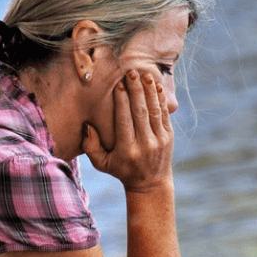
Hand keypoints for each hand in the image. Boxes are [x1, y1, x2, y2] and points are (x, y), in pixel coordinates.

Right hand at [83, 70, 173, 191]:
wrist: (150, 183)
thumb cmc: (121, 170)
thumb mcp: (101, 163)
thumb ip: (90, 146)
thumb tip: (88, 125)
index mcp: (127, 150)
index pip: (124, 121)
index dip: (122, 102)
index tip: (118, 85)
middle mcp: (145, 144)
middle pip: (140, 112)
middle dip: (136, 91)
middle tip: (131, 73)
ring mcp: (159, 140)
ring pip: (154, 110)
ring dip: (149, 91)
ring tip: (144, 75)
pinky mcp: (168, 136)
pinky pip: (164, 114)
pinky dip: (160, 99)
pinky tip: (156, 85)